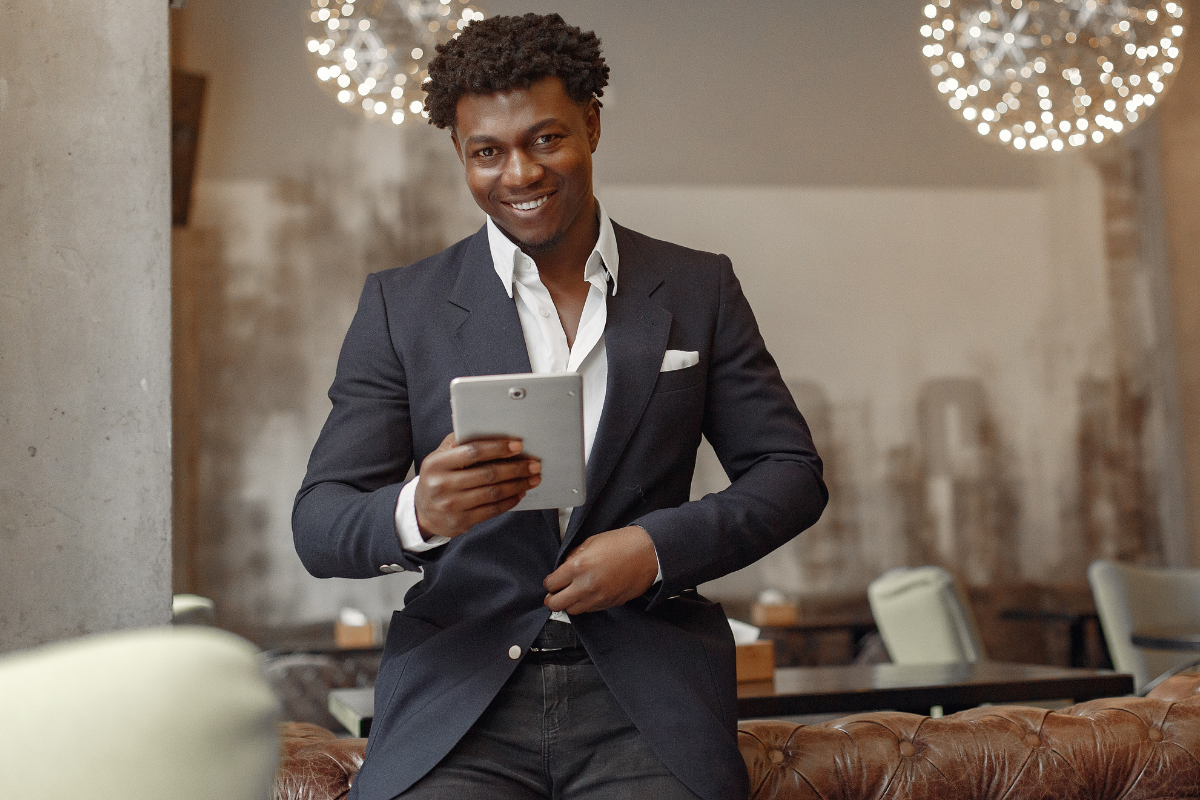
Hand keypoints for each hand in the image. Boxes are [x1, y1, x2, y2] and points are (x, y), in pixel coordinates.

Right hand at [414, 432, 541, 539]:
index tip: (518, 446)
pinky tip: (520, 493)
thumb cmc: (438, 477)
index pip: (472, 452)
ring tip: (533, 479)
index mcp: (437, 463)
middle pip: (488, 474)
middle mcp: (442, 485)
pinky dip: (510, 501)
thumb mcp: (439, 457)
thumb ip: (459, 442)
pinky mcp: (461, 521)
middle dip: (516, 468)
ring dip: (518, 485)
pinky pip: (492, 510)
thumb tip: (489, 428)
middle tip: (534, 464)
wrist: (422, 512)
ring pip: (493, 493)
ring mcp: (452, 505)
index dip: (498, 448)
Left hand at [543, 526, 659, 614]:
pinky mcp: (608, 604)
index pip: (551, 584)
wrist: (648, 554)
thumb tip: (563, 567)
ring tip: (572, 593)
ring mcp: (597, 598)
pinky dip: (584, 604)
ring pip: (571, 610)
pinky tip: (587, 594)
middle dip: (552, 598)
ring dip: (568, 603)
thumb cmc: (623, 544)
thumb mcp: (591, 542)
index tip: (552, 580)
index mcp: (578, 567)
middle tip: (554, 592)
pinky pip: (588, 610)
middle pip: (556, 604)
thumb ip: (574, 556)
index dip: (550, 582)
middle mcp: (585, 586)